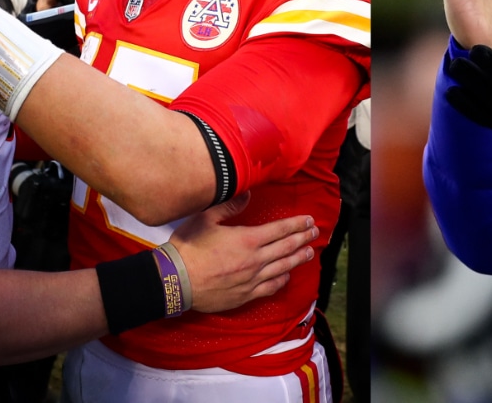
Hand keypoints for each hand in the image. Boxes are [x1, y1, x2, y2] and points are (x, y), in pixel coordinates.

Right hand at [168, 192, 317, 313]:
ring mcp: (251, 280)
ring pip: (282, 268)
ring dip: (297, 259)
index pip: (280, 230)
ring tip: (308, 252)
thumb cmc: (188, 248)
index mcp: (247, 239)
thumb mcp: (205, 219)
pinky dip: (281, 280)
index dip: (297, 224)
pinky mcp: (244, 295)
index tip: (309, 220)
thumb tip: (247, 195)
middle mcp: (254, 260)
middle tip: (315, 233)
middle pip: (286, 248)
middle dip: (302, 238)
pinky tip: (286, 276)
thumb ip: (229, 206)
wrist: (176, 281)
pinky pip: (270, 288)